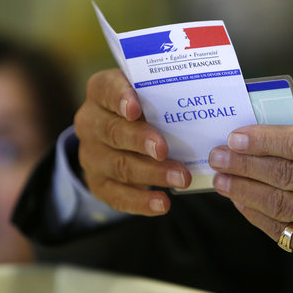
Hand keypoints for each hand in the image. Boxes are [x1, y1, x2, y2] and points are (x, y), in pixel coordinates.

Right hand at [74, 69, 190, 214]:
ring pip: (118, 165)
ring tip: (181, 179)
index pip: (106, 90)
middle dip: (140, 141)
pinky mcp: (98, 182)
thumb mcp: (149, 92)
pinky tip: (162, 203)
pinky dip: (140, 201)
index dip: (119, 99)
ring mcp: (91, 154)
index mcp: (100, 91)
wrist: (121, 135)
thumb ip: (164, 91)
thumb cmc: (146, 107)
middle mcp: (90, 122)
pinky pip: (116, 195)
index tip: (135, 109)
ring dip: (151, 173)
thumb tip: (202, 97)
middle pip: (112, 132)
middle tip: (164, 150)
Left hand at [209, 125, 292, 292]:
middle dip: (243, 163)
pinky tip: (238, 202)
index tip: (236, 137)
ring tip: (221, 179)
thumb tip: (265, 144)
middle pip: (283, 172)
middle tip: (218, 156)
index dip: (263, 139)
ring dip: (241, 189)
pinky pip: (278, 228)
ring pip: (275, 201)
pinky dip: (253, 213)